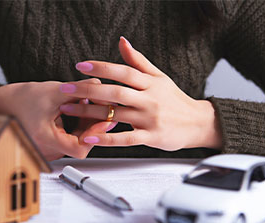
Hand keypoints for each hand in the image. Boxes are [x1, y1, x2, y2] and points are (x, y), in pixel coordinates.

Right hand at [0, 79, 101, 160]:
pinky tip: (79, 109)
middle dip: (93, 125)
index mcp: (45, 139)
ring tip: (88, 105)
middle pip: (80, 144)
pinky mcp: (50, 144)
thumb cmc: (20, 100)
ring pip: (76, 141)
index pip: (79, 149)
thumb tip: (99, 86)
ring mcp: (48, 148)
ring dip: (86, 124)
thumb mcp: (53, 91)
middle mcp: (47, 149)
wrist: (1, 105)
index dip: (94, 135)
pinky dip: (77, 125)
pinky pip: (69, 138)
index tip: (102, 120)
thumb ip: (79, 89)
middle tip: (103, 108)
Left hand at [59, 37, 221, 150]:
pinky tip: (88, 137)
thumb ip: (139, 61)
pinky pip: (125, 138)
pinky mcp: (151, 137)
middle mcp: (149, 99)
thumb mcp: (160, 77)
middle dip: (88, 90)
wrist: (198, 123)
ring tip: (69, 109)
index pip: (123, 71)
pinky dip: (106, 139)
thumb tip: (122, 41)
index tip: (81, 66)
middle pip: (115, 92)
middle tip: (66, 88)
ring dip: (89, 112)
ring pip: (116, 114)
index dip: (101, 67)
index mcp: (150, 83)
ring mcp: (149, 119)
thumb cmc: (175, 100)